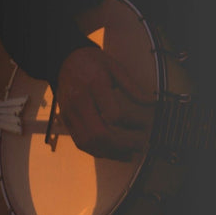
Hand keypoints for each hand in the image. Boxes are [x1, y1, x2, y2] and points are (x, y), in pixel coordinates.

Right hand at [55, 46, 153, 160]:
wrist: (65, 59)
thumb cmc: (93, 63)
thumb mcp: (115, 67)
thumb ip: (132, 87)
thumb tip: (150, 103)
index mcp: (94, 85)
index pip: (113, 114)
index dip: (131, 124)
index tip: (145, 125)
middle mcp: (79, 101)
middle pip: (98, 133)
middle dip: (121, 145)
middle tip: (139, 146)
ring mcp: (70, 112)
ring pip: (88, 142)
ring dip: (110, 153)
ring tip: (128, 154)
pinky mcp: (66, 120)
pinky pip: (80, 142)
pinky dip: (97, 151)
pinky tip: (112, 152)